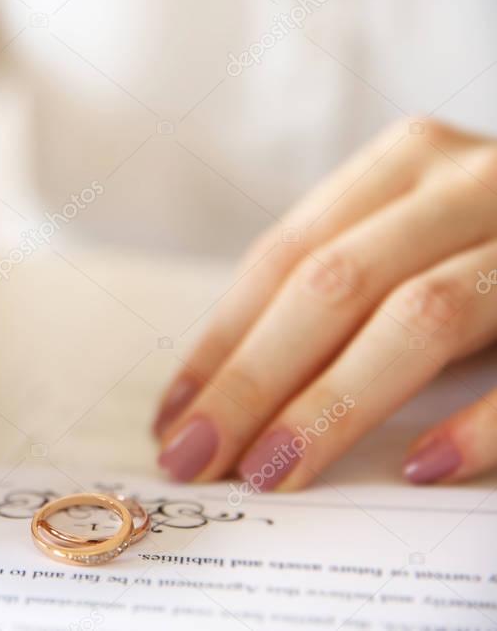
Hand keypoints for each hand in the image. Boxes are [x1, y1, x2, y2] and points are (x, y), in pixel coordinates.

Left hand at [154, 117, 496, 488]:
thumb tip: (222, 394)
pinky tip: (420, 467)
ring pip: (420, 313)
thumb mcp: (412, 248)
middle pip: (333, 282)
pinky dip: (479, 420)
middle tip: (196, 456)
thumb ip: (342, 293)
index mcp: (404, 166)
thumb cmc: (493, 252)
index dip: (222, 341)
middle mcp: (469, 181)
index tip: (173, 415)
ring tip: (275, 471)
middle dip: (253, 380)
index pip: (285, 257)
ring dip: (335, 404)